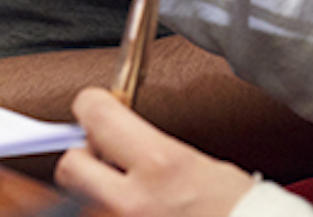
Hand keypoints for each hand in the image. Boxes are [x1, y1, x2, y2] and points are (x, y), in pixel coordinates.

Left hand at [57, 87, 256, 216]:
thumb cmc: (241, 212)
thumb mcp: (198, 165)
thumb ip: (149, 146)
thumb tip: (109, 130)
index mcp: (162, 166)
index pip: (96, 115)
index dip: (92, 106)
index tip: (95, 107)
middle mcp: (134, 203)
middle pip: (71, 165)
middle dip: (85, 159)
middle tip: (106, 162)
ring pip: (78, 202)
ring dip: (94, 196)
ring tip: (126, 197)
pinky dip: (108, 213)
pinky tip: (137, 212)